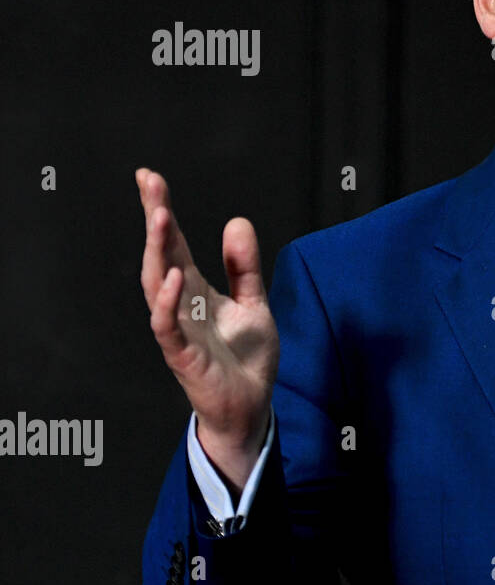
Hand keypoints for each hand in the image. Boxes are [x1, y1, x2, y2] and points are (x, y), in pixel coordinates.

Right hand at [136, 168, 277, 492]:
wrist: (250, 406)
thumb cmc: (243, 358)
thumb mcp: (254, 303)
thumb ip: (245, 266)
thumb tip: (237, 222)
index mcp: (195, 289)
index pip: (175, 244)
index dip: (161, 211)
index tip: (150, 178)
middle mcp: (181, 305)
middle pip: (161, 255)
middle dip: (154, 219)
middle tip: (150, 185)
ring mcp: (179, 329)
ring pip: (158, 285)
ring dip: (158, 252)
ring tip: (161, 217)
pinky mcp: (183, 355)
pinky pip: (168, 327)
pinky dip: (168, 304)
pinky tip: (174, 278)